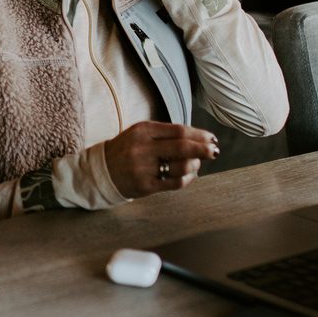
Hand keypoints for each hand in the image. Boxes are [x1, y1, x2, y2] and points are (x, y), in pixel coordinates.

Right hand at [103, 121, 219, 198]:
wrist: (102, 171)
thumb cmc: (128, 150)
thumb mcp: (142, 134)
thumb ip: (167, 134)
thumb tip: (200, 138)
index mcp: (143, 130)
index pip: (179, 131)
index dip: (199, 135)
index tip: (211, 138)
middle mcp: (142, 148)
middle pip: (182, 147)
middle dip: (203, 149)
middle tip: (215, 151)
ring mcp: (143, 168)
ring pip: (181, 166)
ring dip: (195, 165)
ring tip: (196, 164)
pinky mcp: (145, 185)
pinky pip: (175, 183)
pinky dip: (187, 179)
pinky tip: (189, 176)